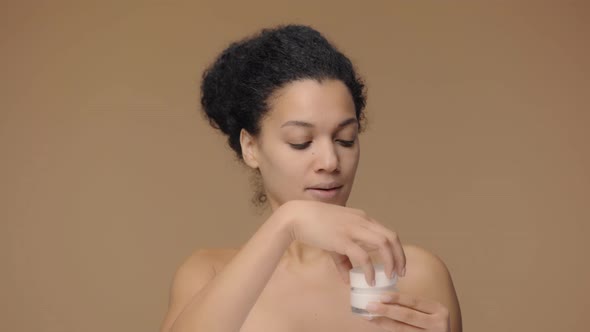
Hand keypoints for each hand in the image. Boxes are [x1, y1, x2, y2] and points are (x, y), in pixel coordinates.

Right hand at [277, 200, 405, 284]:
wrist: (296, 216)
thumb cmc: (314, 225)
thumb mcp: (333, 239)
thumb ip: (343, 259)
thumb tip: (348, 279)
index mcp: (362, 218)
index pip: (387, 232)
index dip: (396, 249)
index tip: (397, 264)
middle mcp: (361, 221)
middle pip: (391, 237)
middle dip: (399, 257)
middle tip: (399, 273)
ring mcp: (353, 229)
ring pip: (383, 244)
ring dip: (390, 262)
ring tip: (389, 277)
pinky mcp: (342, 239)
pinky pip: (363, 256)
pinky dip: (370, 269)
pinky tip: (369, 280)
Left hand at [364, 292, 449, 331]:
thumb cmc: (433, 321)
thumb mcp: (430, 311)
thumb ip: (414, 306)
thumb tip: (385, 298)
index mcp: (438, 310)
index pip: (415, 301)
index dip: (398, 298)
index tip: (381, 296)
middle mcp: (437, 324)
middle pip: (408, 316)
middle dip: (387, 310)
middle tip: (370, 305)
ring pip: (402, 329)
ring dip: (383, 322)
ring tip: (370, 316)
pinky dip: (388, 329)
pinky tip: (379, 324)